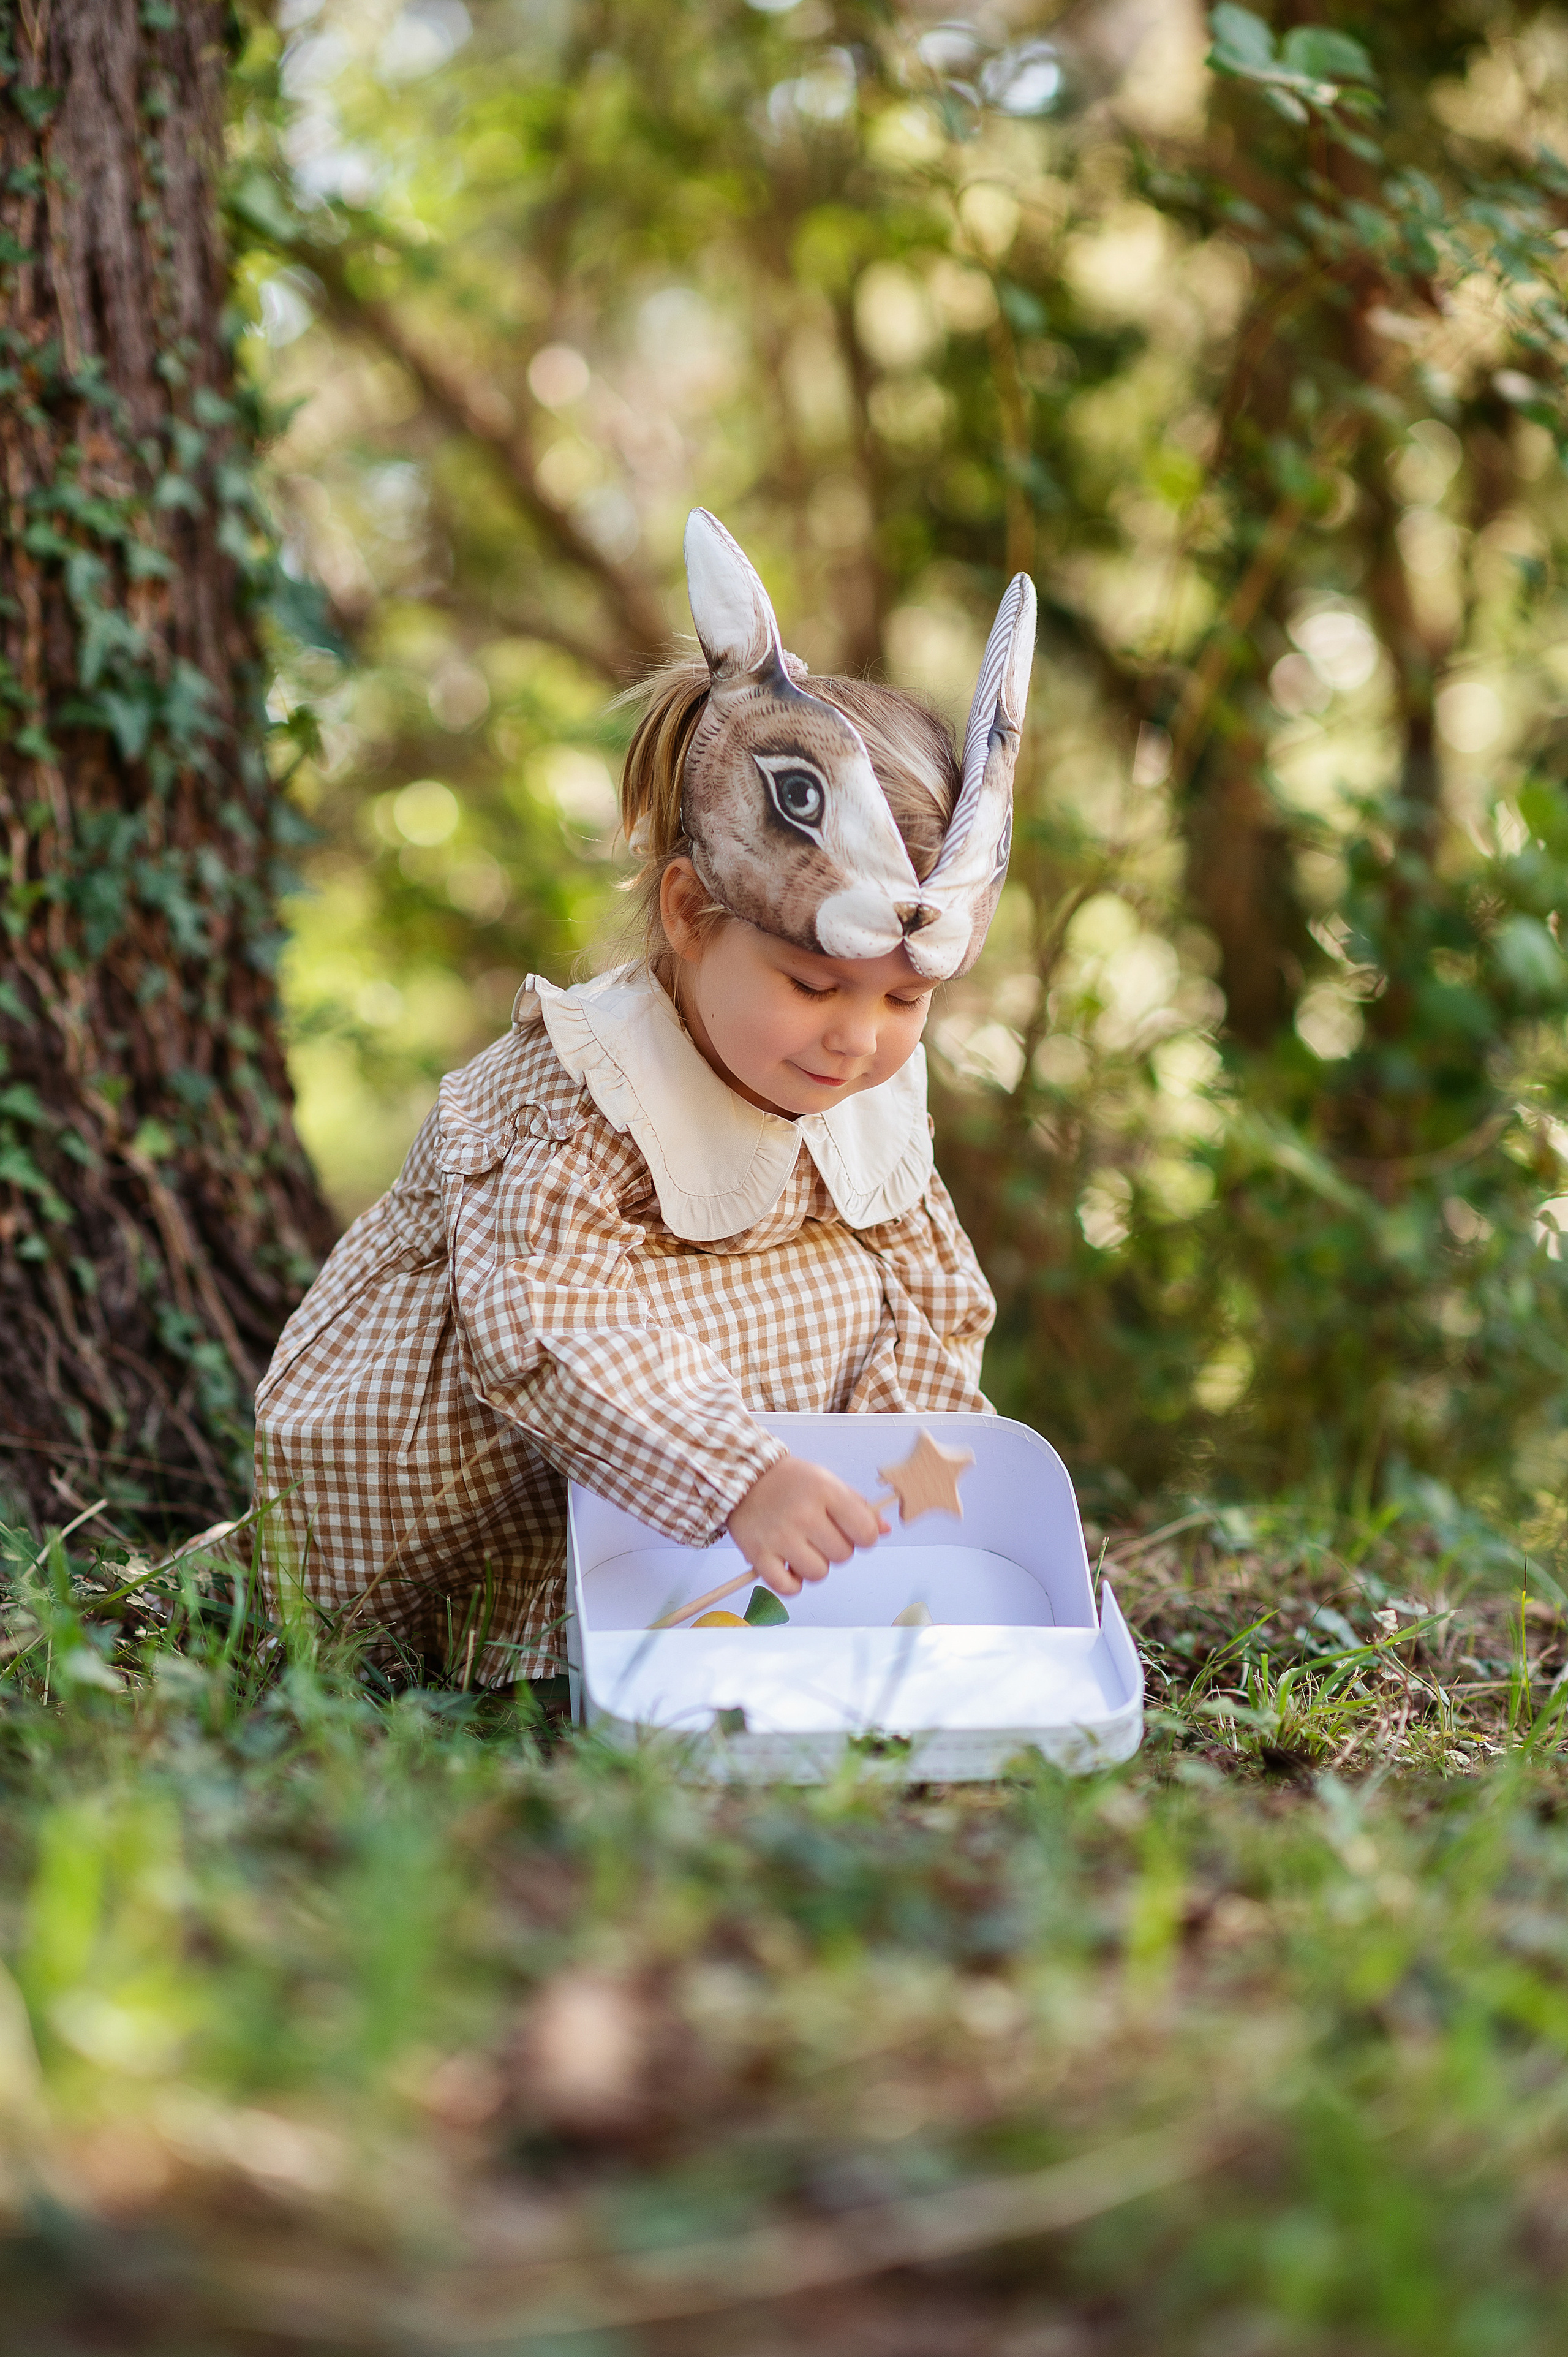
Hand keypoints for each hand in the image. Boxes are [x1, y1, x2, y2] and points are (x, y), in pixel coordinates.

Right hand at [726, 1454, 888, 1596]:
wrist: (744, 1476)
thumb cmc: (792, 1481)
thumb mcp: (828, 1482)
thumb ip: (858, 1506)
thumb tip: (884, 1531)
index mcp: (826, 1492)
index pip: (865, 1533)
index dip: (864, 1538)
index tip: (852, 1533)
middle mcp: (804, 1514)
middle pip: (842, 1556)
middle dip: (836, 1550)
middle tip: (820, 1535)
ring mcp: (780, 1536)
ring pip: (817, 1574)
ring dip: (814, 1566)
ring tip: (802, 1548)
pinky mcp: (758, 1554)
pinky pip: (787, 1587)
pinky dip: (791, 1584)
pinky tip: (788, 1566)